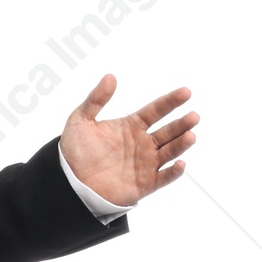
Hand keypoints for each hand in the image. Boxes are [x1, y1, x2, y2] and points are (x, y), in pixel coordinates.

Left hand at [59, 75, 197, 207]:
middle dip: (181, 124)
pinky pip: (163, 178)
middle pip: (168, 131)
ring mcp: (145, 164)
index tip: (185, 93)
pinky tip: (180, 164)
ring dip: (181, 144)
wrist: (68, 182)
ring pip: (169, 152)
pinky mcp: (143, 184)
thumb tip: (110, 77)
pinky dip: (173, 173)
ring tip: (190, 136)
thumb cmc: (74, 152)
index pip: (156, 110)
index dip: (170, 102)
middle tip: (193, 117)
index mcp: (131, 126)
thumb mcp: (81, 121)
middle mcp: (142, 144)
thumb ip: (96, 99)